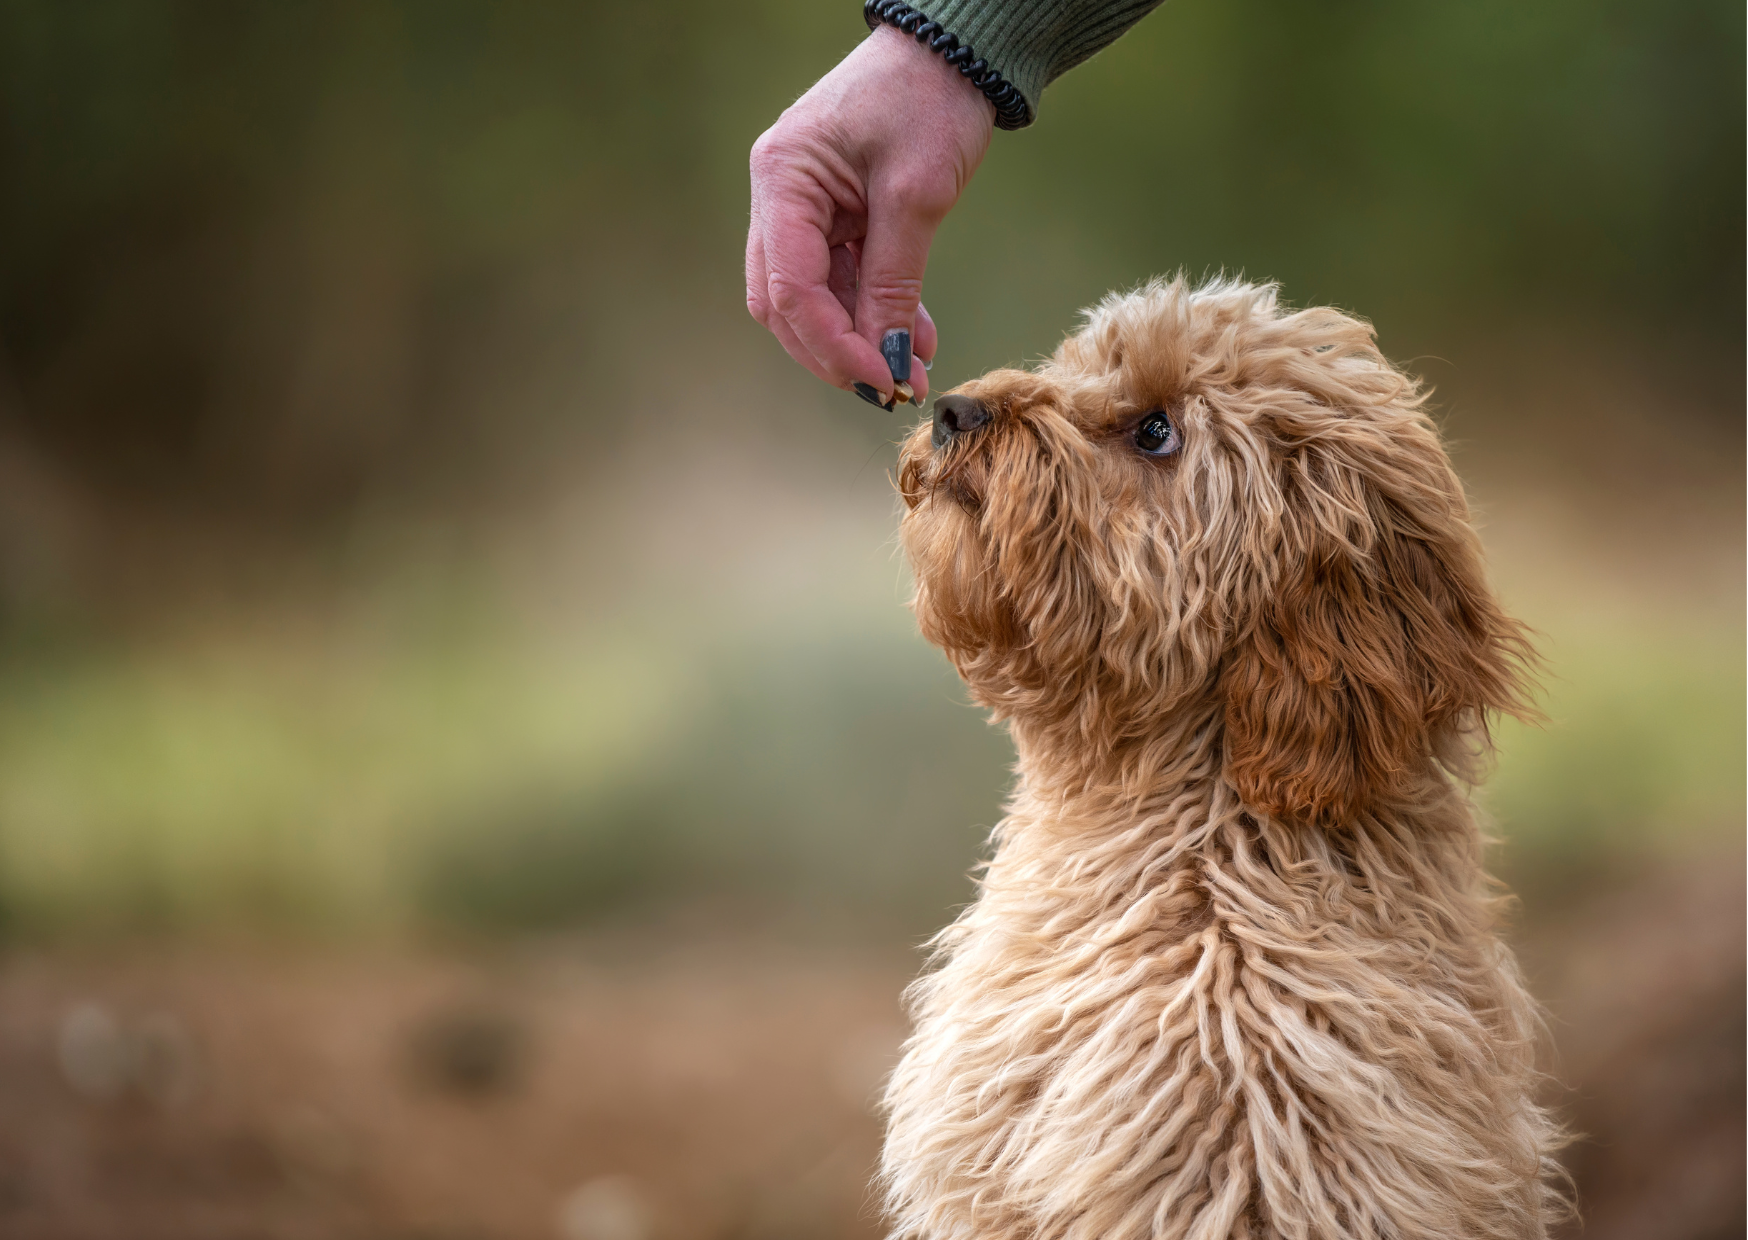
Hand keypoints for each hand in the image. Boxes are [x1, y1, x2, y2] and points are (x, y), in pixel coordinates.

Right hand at [747, 24, 994, 403]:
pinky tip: (916, 333)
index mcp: (783, 179)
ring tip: (915, 362)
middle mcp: (779, 195)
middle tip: (890, 385)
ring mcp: (803, 205)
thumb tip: (888, 359)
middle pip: (785, 303)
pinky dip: (875, 308)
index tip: (883, 379)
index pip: (790, 288)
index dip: (833, 345)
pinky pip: (843, 277)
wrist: (954, 51)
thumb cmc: (931, 101)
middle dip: (836, 351)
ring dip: (861, 336)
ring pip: (814, 297)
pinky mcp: (833, 213)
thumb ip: (894, 282)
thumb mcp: (917, 196)